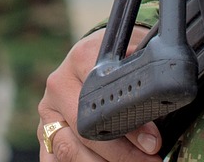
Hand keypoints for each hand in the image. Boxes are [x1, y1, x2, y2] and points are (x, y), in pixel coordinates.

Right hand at [39, 28, 161, 159]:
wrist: (92, 56)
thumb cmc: (119, 56)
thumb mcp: (133, 53)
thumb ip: (141, 70)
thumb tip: (159, 96)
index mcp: (80, 58)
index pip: (103, 97)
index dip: (131, 125)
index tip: (154, 142)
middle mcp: (58, 85)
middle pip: (85, 130)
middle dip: (121, 154)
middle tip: (150, 161)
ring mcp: (49, 112)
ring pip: (69, 150)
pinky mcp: (45, 132)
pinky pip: (54, 159)